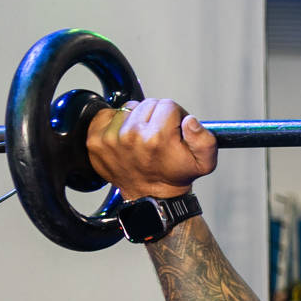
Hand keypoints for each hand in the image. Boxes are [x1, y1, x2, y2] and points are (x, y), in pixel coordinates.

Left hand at [86, 99, 216, 200]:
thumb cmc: (175, 176)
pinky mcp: (95, 141)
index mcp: (157, 137)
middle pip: (147, 104)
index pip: (168, 105)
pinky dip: (115, 123)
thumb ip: (205, 139)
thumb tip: (190, 120)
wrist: (151, 196)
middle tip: (158, 135)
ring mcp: (110, 138)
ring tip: (141, 138)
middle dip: (155, 116)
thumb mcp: (204, 163)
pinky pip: (106, 116)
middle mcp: (131, 136)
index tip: (173, 130)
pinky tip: (124, 138)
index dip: (175, 116)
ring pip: (128, 109)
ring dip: (135, 119)